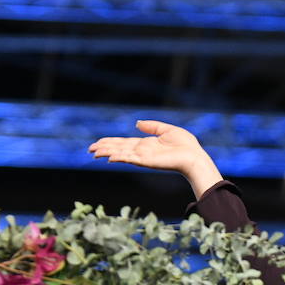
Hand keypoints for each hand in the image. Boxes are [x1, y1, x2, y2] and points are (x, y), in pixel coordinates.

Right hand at [89, 120, 220, 195]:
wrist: (194, 156)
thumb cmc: (185, 145)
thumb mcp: (167, 130)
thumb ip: (151, 126)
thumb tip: (137, 123)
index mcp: (146, 144)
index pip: (124, 143)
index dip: (111, 142)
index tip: (98, 143)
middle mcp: (142, 151)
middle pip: (119, 149)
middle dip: (105, 148)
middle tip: (90, 149)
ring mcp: (143, 157)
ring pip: (121, 154)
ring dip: (108, 153)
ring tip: (94, 153)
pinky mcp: (147, 161)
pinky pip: (131, 159)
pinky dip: (120, 158)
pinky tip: (110, 158)